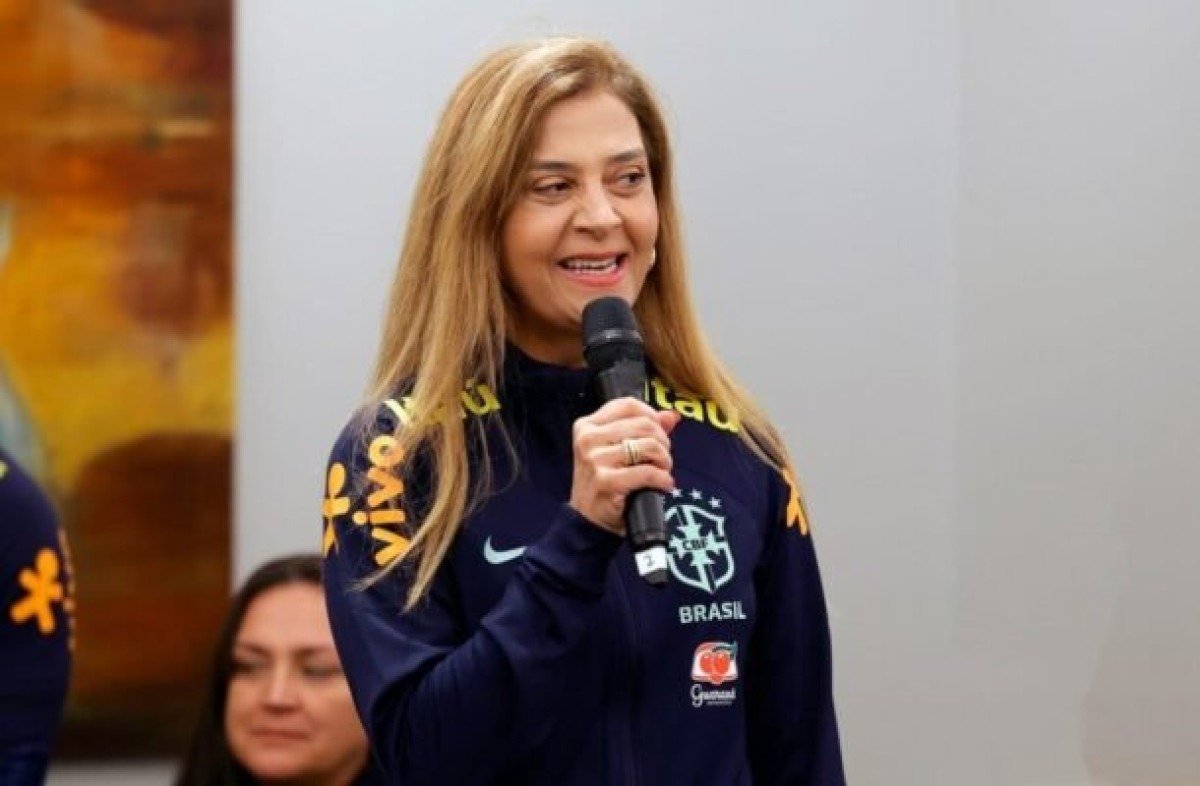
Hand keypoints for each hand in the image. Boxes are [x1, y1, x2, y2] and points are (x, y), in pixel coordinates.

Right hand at [569, 397, 681, 533]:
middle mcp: (588, 439)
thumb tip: (671, 415)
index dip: (652, 415)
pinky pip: (648, 472)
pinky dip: (663, 479)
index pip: (628, 405)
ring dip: (665, 461)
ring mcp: (595, 460)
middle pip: (644, 424)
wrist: (587, 521)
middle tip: (663, 458)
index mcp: (587, 426)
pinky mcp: (606, 481)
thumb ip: (642, 430)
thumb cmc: (604, 483)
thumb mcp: (616, 451)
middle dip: (663, 442)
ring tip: (662, 472)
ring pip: (649, 446)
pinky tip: (663, 485)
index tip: (658, 432)